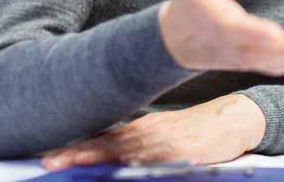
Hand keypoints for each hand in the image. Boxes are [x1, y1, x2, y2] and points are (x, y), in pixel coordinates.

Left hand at [41, 95, 262, 169]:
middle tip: (50, 160)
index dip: (76, 147)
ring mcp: (164, 140)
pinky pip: (155, 157)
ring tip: (73, 162)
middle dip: (78, 153)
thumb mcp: (163, 133)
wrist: (234, 119)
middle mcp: (148, 131)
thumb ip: (138, 142)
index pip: (103, 138)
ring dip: (98, 156)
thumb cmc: (198, 130)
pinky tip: (123, 165)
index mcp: (141, 127)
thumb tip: (111, 155)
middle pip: (107, 143)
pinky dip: (137, 160)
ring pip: (124, 149)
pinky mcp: (182, 149)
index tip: (49, 155)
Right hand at [159, 0, 283, 72]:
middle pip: (262, 50)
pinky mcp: (257, 60)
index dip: (253, 33)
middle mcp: (231, 44)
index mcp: (212, 20)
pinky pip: (281, 64)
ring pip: (276, 61)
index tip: (274, 35)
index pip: (234, 29)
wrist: (180, 40)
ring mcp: (245, 56)